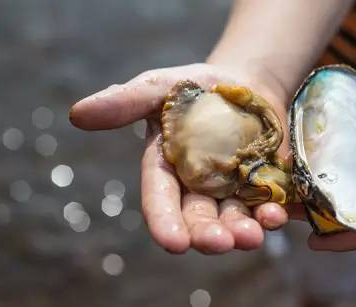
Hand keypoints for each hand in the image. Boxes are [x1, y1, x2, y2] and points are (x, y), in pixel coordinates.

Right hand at [70, 63, 301, 253]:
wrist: (245, 82)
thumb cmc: (194, 87)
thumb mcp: (159, 87)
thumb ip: (125, 102)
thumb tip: (77, 113)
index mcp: (167, 171)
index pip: (161, 201)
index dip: (165, 223)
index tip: (172, 243)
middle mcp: (198, 189)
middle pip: (200, 220)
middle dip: (208, 235)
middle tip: (218, 243)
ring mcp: (233, 191)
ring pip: (235, 220)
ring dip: (244, 231)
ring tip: (252, 236)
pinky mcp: (264, 186)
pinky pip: (268, 206)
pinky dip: (273, 213)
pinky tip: (278, 215)